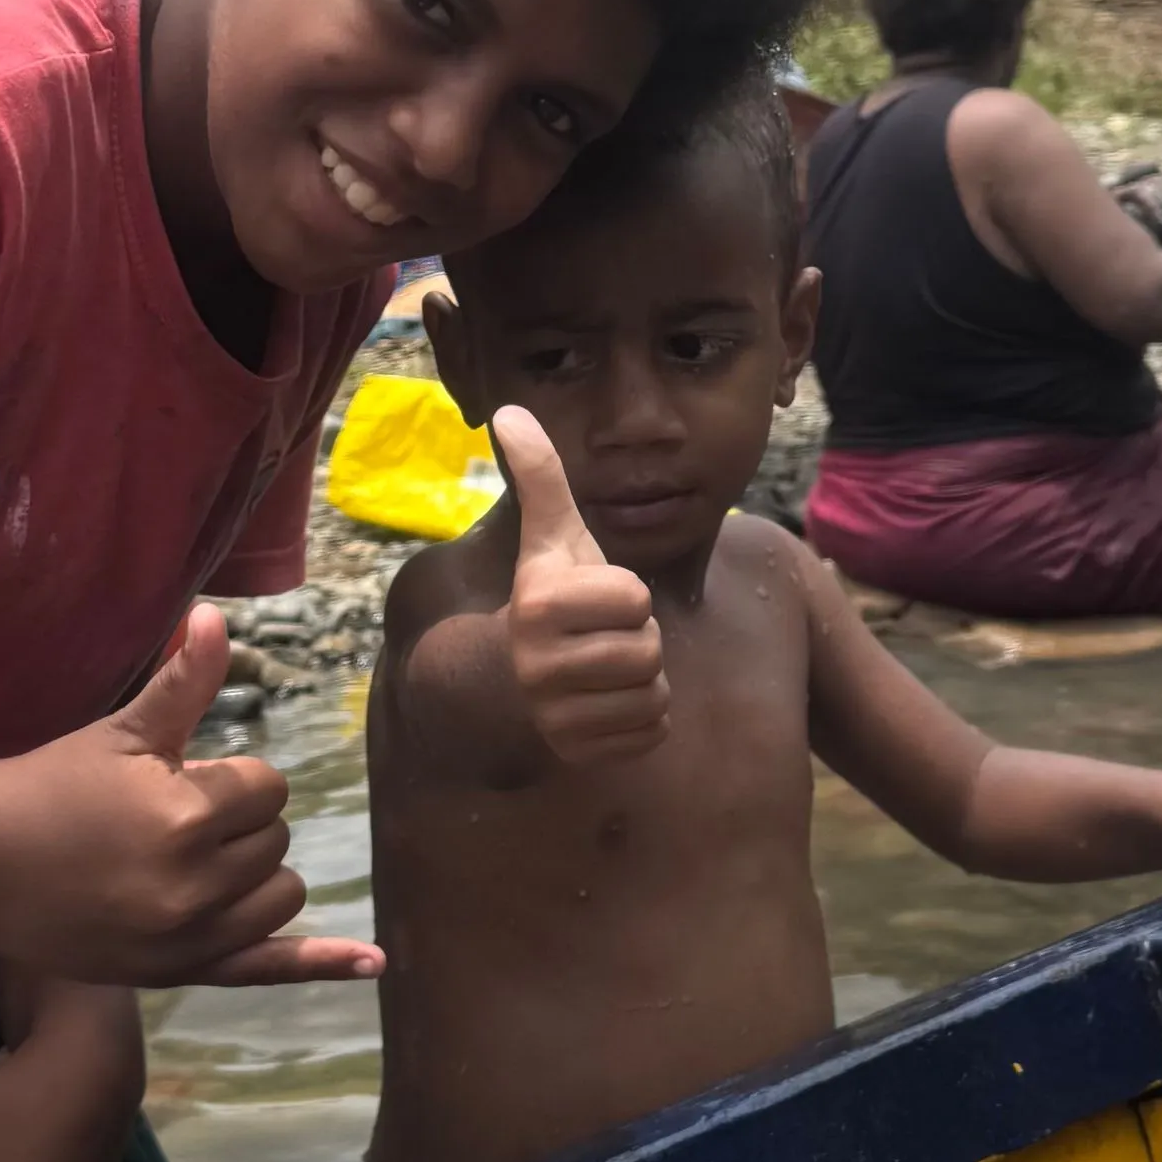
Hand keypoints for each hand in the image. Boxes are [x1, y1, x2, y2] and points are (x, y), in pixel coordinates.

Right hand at [0, 605, 384, 987]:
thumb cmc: (52, 787)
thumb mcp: (123, 732)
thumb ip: (184, 683)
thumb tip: (216, 618)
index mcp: (186, 817)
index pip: (266, 788)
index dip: (227, 778)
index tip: (177, 780)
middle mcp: (195, 886)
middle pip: (276, 842)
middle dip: (237, 824)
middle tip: (169, 820)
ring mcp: (187, 940)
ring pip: (280, 897)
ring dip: (255, 875)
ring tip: (195, 860)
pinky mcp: (178, 974)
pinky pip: (266, 972)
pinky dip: (321, 964)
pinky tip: (373, 962)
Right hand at [494, 405, 669, 766]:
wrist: (512, 672)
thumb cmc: (550, 592)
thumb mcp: (552, 534)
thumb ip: (539, 474)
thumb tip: (508, 408)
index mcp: (538, 606)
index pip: (635, 598)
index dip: (627, 593)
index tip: (595, 596)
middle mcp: (538, 668)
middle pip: (647, 650)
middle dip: (638, 637)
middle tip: (606, 634)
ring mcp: (555, 719)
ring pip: (652, 694)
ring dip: (644, 678)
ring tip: (608, 665)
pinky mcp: (578, 754)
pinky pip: (651, 733)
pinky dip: (643, 718)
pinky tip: (609, 701)